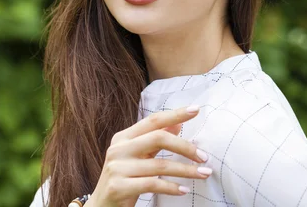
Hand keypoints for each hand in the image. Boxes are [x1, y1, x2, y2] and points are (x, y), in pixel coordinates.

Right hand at [85, 105, 211, 206]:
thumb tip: (177, 123)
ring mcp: (117, 168)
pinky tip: (184, 190)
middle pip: (158, 138)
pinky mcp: (119, 187)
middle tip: (205, 157)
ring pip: (159, 165)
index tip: (196, 109)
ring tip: (204, 174)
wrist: (101, 206)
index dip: (175, 114)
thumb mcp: (138, 156)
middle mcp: (119, 149)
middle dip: (185, 147)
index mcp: (123, 137)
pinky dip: (171, 187)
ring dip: (186, 171)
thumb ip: (154, 140)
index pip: (153, 120)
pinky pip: (152, 185)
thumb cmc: (124, 179)